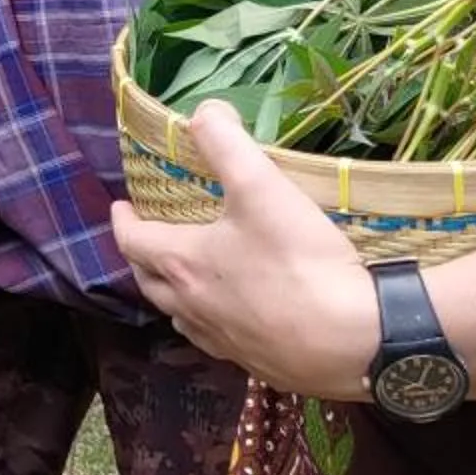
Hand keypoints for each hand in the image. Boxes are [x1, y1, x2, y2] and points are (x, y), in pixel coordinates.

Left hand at [110, 102, 379, 400]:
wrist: (355, 341)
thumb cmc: (302, 262)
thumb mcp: (262, 186)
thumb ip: (227, 142)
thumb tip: (204, 111)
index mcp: (184, 264)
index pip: (133, 241)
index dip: (122, 221)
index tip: (120, 207)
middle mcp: (193, 307)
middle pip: (149, 282)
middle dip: (140, 257)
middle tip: (145, 237)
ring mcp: (223, 341)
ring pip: (180, 316)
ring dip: (171, 293)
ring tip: (181, 276)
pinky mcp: (256, 363)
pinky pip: (216, 340)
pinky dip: (208, 321)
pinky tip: (231, 316)